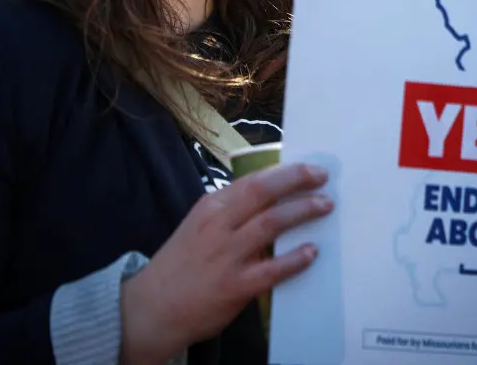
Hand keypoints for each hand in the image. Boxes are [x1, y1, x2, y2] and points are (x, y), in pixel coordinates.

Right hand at [120, 162, 332, 363]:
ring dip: (302, 211)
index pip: (252, 180)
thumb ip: (230, 215)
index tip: (308, 167)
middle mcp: (218, 225)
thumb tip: (270, 201)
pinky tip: (311, 253)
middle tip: (323, 177)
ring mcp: (227, 255)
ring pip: (271, 223)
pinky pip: (272, 269)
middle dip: (297, 180)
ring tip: (324, 206)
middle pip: (263, 192)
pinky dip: (295, 259)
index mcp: (210, 207)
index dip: (283, 171)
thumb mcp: (198, 227)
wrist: (152, 308)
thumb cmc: (180, 266)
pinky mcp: (235, 285)